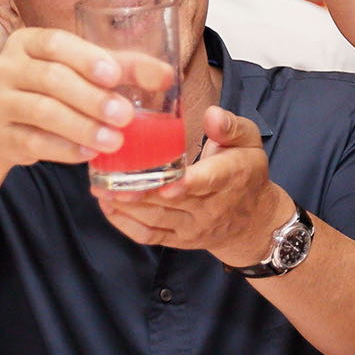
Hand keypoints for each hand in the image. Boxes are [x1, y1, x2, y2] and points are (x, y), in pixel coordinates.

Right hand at [0, 27, 167, 171]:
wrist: (1, 125)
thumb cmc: (52, 89)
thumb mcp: (79, 71)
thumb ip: (121, 68)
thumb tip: (167, 75)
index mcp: (28, 42)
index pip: (54, 42)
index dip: (85, 58)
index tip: (114, 76)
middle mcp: (7, 67)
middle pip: (51, 79)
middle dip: (93, 98)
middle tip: (126, 116)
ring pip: (42, 112)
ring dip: (83, 127)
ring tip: (115, 141)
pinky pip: (33, 142)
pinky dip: (65, 149)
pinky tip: (90, 154)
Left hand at [93, 106, 292, 263]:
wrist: (253, 220)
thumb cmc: (247, 172)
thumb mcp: (250, 142)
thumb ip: (230, 126)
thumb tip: (210, 114)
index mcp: (230, 177)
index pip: (207, 181)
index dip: (184, 183)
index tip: (164, 181)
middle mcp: (211, 206)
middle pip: (171, 201)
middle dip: (138, 190)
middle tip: (108, 176)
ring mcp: (193, 226)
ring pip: (156, 218)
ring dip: (126, 205)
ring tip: (100, 188)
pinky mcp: (179, 240)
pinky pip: (149, 235)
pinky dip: (126, 224)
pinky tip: (109, 207)